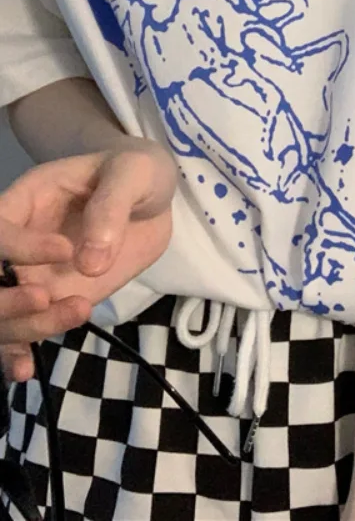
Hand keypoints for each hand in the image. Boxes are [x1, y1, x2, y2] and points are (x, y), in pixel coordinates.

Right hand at [0, 137, 175, 381]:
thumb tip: (89, 264)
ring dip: (24, 327)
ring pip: (3, 314)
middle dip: (4, 299)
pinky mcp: (51, 303)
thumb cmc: (134, 174)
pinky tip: (25, 370)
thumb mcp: (132, 174)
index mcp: (25, 202)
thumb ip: (110, 209)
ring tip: (78, 313)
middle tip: (45, 298)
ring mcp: (31, 277)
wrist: (150, 199)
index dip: (18, 246)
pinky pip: (21, 333)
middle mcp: (17, 245)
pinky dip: (16, 355)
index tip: (65, 250)